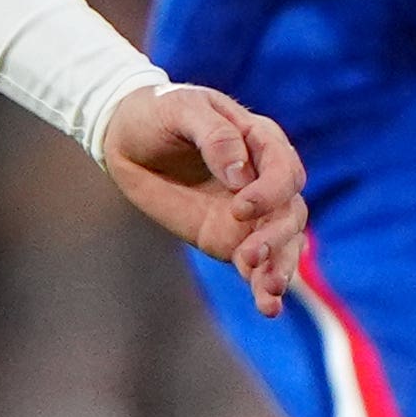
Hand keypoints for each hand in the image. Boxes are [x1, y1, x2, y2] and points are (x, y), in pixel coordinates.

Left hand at [99, 83, 308, 314]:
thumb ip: (215, 137)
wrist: (124, 136)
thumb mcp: (182, 109)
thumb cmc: (158, 113)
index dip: (270, 192)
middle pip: (290, 212)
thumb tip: (240, 176)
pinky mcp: (230, 239)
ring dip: (280, 269)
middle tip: (248, 256)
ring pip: (283, 244)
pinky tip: (269, 307)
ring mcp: (251, 214)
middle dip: (276, 238)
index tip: (239, 207)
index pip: (284, 170)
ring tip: (268, 293)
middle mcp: (263, 179)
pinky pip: (257, 265)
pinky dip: (265, 287)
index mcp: (260, 141)